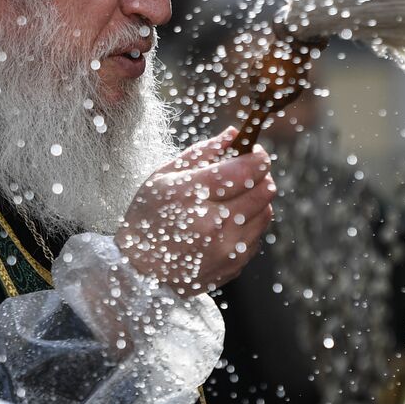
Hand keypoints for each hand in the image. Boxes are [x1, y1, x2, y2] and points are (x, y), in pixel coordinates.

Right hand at [116, 128, 275, 294]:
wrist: (138, 270)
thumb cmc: (148, 217)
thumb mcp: (164, 176)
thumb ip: (202, 152)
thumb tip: (234, 134)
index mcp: (192, 195)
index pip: (246, 170)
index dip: (258, 157)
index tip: (255, 152)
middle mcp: (213, 224)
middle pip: (263, 191)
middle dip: (261, 176)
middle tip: (247, 173)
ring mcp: (226, 248)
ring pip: (266, 213)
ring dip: (258, 200)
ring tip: (235, 199)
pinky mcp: (233, 265)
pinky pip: (258, 236)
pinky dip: (249, 225)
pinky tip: (227, 224)